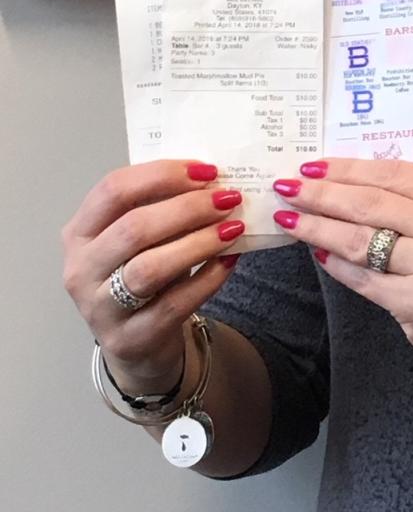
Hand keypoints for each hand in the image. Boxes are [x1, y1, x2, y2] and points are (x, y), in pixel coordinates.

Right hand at [61, 160, 244, 388]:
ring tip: (233, 227)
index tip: (206, 171)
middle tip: (228, 198)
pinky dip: (207, 278)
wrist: (137, 341)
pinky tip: (229, 259)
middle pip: (134, 228)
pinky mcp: (131, 338)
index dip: (162, 175)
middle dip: (188, 208)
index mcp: (80, 231)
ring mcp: (101, 308)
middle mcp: (81, 269)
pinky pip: (174, 303)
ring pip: (150, 268)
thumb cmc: (140, 270)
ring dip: (199, 242)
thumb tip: (212, 179)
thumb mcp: (140, 236)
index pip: (113, 190)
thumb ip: (162, 205)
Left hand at [272, 159, 412, 406]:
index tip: (312, 165)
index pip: (393, 173)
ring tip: (288, 218)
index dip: (348, 168)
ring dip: (317, 227)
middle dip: (321, 194)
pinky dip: (337, 265)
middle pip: (369, 203)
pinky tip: (318, 253)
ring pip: (360, 240)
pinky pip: (365, 279)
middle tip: (285, 186)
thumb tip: (357, 186)